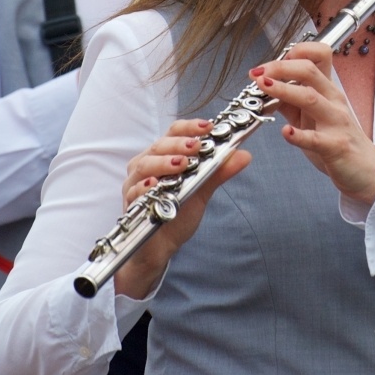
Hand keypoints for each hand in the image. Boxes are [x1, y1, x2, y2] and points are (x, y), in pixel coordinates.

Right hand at [111, 118, 249, 299]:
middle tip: (197, 146)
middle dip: (179, 144)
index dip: (190, 127)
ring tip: (182, 163)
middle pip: (159, 145)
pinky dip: (145, 187)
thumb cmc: (177, 213)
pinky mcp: (130, 204)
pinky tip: (156, 185)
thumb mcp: (202, 190)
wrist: (161, 247)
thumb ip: (219, 172)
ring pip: (145, 165)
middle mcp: (146, 165)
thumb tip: (244, 154)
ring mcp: (135, 183)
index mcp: (163, 155)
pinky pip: (134, 191)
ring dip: (164, 162)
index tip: (209, 127)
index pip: (174, 132)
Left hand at [250, 42, 374, 205]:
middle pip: (309, 70)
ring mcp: (336, 122)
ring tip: (263, 86)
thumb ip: (291, 101)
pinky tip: (286, 132)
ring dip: (284, 90)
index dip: (295, 52)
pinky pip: (316, 139)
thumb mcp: (313, 115)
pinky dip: (299, 135)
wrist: (365, 169)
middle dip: (280, 67)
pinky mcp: (336, 146)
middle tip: (257, 73)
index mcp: (328, 89)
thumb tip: (266, 86)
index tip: (271, 62)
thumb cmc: (337, 138)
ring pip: (310, 98)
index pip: (319, 55)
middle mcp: (333, 100)